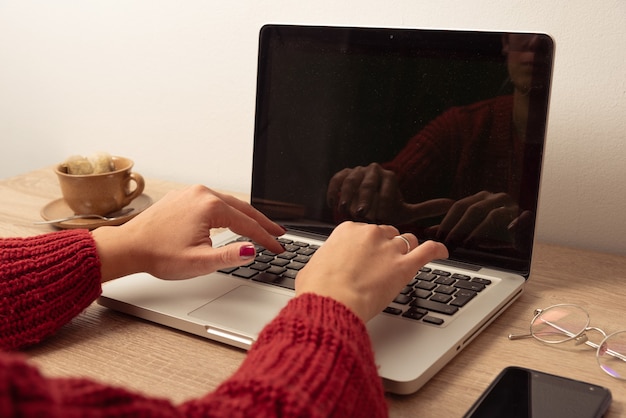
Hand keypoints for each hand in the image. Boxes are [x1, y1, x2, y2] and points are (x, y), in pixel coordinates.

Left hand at [92, 185, 285, 281]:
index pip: (248, 224)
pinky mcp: (184, 196)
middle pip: (242, 208)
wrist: (129, 247)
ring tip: (261, 226)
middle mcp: (202, 193)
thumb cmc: (158, 254)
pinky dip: (229, 211)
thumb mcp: (199, 262)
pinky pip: (214, 201)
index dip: (266, 238)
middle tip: (279, 233)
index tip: (278, 247)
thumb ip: (229, 256)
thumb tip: (252, 250)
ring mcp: (192, 192)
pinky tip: (234, 218)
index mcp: (209, 207)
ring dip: (246, 215)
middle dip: (263, 223)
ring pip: (229, 203)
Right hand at [295, 221, 448, 321]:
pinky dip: (437, 250)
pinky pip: (428, 251)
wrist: (331, 302)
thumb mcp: (312, 268)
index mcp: (347, 230)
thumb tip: (320, 270)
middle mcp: (370, 234)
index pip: (363, 230)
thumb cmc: (318, 289)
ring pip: (407, 240)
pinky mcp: (404, 266)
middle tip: (383, 261)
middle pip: (387, 233)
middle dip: (386, 245)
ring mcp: (389, 248)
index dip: (367, 244)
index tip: (366, 253)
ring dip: (407, 249)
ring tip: (407, 258)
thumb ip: (323, 263)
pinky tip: (442, 252)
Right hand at [327, 163, 451, 223]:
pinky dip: (335, 191)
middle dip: (365, 199)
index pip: (387, 185)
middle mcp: (374, 170)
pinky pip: (337, 180)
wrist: (363, 208)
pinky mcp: (341, 175)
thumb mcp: (405, 211)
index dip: (383, 201)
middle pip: (369, 182)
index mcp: (390, 176)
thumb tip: (452, 204)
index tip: (380, 216)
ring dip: (349, 195)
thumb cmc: (384, 212)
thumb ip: (426, 208)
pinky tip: (334, 203)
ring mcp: (356, 171)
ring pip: (352, 180)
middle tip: (363, 214)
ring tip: (347, 209)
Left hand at [426, 191, 519, 249]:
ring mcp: (510, 205)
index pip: (459, 206)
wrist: (523, 240)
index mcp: (480, 198)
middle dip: (459, 228)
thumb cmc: (493, 236)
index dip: (447, 222)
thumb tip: (427, 232)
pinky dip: (496, 233)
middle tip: (449, 244)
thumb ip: (451, 229)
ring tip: (465, 245)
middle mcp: (495, 198)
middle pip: (472, 210)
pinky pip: (507, 223)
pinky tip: (485, 243)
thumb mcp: (469, 231)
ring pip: (490, 215)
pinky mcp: (522, 216)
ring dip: (476, 232)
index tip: (437, 237)